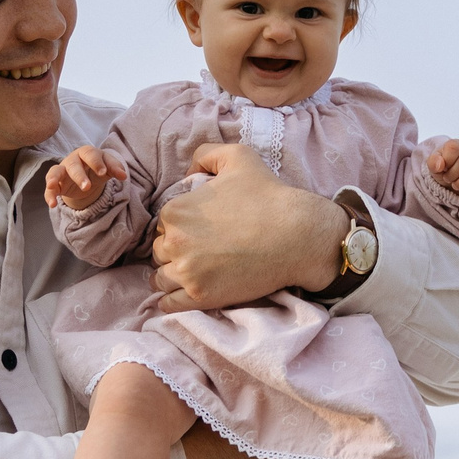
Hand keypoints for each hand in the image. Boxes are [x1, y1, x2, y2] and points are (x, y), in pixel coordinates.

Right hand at [43, 146, 118, 209]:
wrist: (88, 176)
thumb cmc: (98, 168)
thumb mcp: (108, 168)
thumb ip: (115, 168)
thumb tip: (123, 175)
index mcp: (87, 153)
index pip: (91, 154)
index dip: (96, 162)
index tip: (103, 172)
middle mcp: (73, 160)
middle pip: (74, 164)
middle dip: (79, 175)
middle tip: (86, 187)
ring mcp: (62, 170)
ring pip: (57, 172)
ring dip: (56, 179)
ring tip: (53, 187)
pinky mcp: (56, 183)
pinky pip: (50, 188)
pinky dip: (49, 195)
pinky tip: (52, 204)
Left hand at [147, 144, 349, 312]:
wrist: (297, 235)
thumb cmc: (269, 195)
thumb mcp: (238, 156)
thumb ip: (205, 153)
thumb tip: (188, 170)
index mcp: (175, 211)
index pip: (163, 225)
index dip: (179, 229)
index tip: (198, 232)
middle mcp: (175, 242)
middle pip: (160, 252)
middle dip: (175, 252)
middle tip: (201, 252)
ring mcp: (187, 272)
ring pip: (160, 279)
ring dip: (172, 276)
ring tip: (194, 273)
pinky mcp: (201, 296)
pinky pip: (169, 304)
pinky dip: (172, 300)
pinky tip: (186, 293)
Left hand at [427, 139, 458, 195]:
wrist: (452, 181)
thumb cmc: (443, 169)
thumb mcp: (433, 165)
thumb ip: (433, 162)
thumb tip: (440, 165)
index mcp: (458, 144)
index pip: (454, 148)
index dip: (446, 161)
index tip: (442, 168)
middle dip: (452, 175)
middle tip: (447, 178)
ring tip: (455, 185)